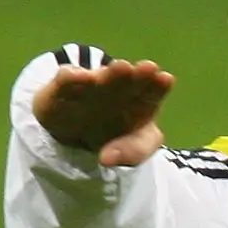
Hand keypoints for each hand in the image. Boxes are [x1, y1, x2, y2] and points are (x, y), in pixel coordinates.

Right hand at [33, 57, 175, 166]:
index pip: (152, 92)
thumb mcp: (131, 149)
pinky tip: (79, 76)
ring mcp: (89, 86)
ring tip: (122, 68)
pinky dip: (72, 77)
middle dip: (139, 74)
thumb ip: (132, 152)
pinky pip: (66, 81)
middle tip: (149, 68)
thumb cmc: (113, 136)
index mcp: (140, 101)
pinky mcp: (62, 89)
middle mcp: (116, 88)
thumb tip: (106, 159)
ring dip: (111, 73)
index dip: (158, 86)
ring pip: (100, 77)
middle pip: (129, 80)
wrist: (73, 133)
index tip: (165, 79)